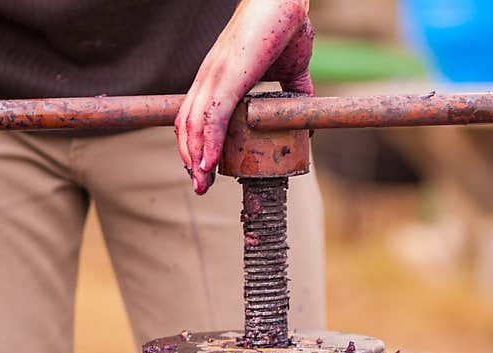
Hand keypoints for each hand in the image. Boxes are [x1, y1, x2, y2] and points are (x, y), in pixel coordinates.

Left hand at [176, 0, 313, 194]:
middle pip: (186, 124)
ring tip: (202, 183)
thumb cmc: (286, 26)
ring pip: (193, 124)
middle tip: (201, 185)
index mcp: (220, 76)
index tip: (204, 168)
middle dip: (190, 159)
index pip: (195, 115)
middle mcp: (210, 76)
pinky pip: (212, 117)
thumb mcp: (291, 71)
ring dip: (195, 158)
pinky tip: (209, 164)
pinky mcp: (228, 75)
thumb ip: (295, 94)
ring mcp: (216, 75)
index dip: (195, 143)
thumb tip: (306, 118)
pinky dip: (208, 143)